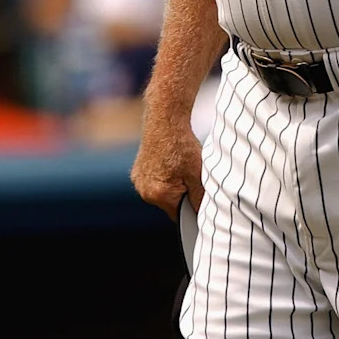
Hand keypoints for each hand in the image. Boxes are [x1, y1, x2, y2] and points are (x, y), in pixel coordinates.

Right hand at [131, 106, 203, 220]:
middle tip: (189, 175)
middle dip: (180, 195)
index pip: (179, 216)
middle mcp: (145, 191)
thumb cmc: (182, 145)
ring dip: (170, 187)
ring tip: (178, 167)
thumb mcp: (197, 173)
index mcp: (160, 194)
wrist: (164, 122)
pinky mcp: (136, 174)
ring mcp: (138, 183)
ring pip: (160, 194)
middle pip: (169, 205)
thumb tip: (203, 215)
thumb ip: (199, 198)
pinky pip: (152, 183)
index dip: (190, 207)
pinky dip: (161, 177)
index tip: (197, 194)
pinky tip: (169, 163)